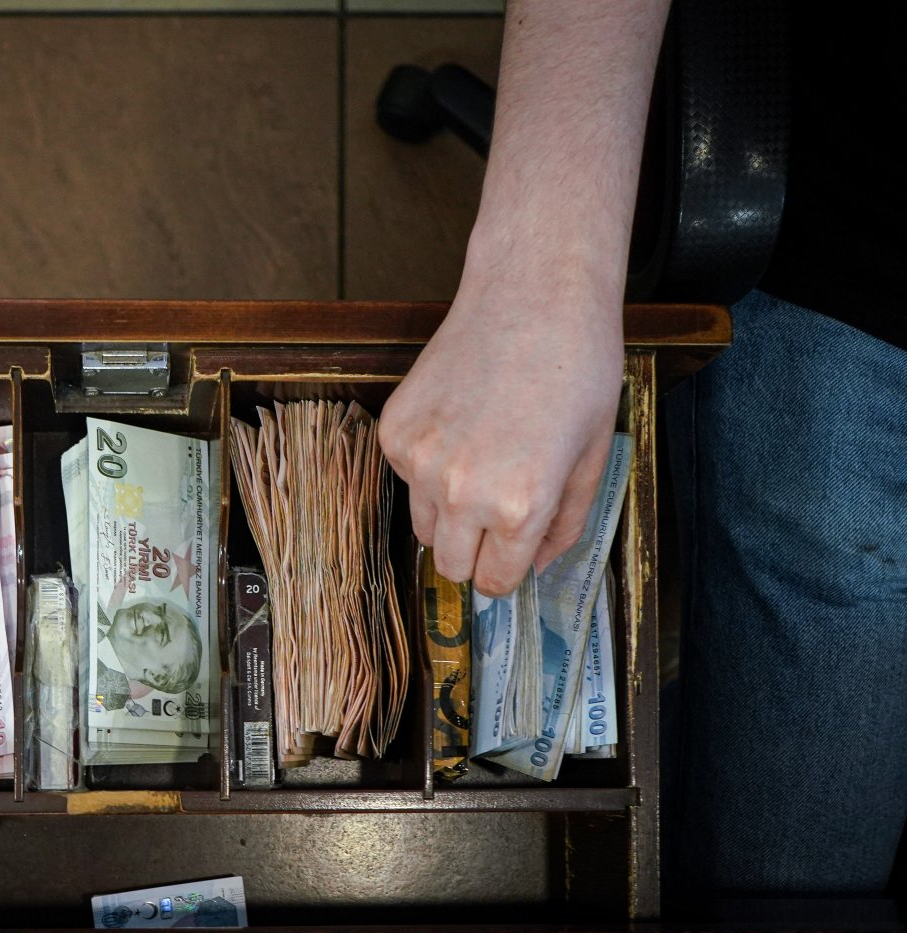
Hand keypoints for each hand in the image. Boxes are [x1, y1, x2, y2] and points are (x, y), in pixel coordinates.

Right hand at [379, 273, 623, 596]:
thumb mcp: (592, 456)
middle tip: (497, 515)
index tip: (512, 553)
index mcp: (518, 505)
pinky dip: (425, 468)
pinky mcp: (394, 431)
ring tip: (480, 464)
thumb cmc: (576, 368)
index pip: (493, 581)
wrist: (531, 296)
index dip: (507, 570)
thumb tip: (536, 564)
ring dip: (447, 513)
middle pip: (451, 564)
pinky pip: (404, 479)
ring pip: (421, 526)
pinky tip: (459, 426)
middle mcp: (460, 491)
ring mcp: (419, 460)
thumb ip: (565, 524)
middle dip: (475, 552)